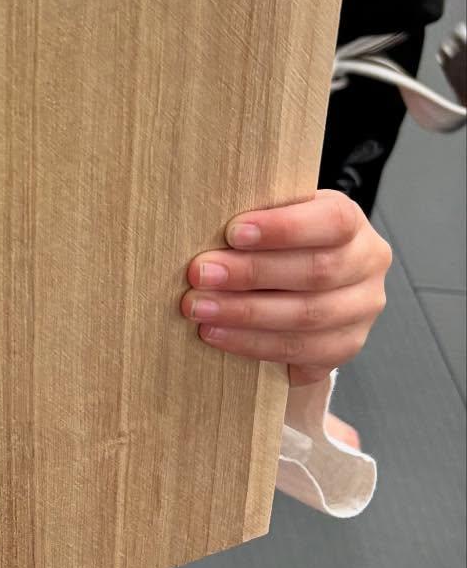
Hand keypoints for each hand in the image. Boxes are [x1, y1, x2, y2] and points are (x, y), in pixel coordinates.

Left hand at [182, 191, 390, 383]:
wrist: (298, 278)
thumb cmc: (279, 242)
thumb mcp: (276, 215)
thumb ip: (257, 215)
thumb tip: (206, 223)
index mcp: (353, 224)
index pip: (332, 221)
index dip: (284, 227)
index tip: (233, 232)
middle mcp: (367, 267)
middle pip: (316, 272)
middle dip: (250, 274)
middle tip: (201, 274)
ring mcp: (360, 312)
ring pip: (308, 317)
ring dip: (245, 314)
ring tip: (200, 308)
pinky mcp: (344, 347)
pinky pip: (301, 353)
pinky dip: (253, 345)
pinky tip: (218, 334)